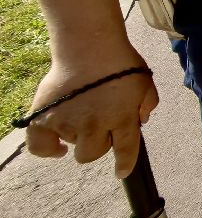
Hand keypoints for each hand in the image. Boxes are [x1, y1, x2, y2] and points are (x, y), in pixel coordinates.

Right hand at [24, 46, 157, 177]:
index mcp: (122, 118)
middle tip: (99, 125)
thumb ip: (147, 104)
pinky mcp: (44, 117)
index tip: (121, 172)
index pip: (125, 150)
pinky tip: (57, 146)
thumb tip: (141, 121)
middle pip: (93, 153)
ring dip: (78, 135)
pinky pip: (39, 146)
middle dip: (99, 144)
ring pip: (71, 146)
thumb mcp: (144, 81)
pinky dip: (47, 149)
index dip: (123, 164)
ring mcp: (68, 122)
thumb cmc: (119, 60)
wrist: (89, 45)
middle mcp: (94, 125)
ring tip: (82, 111)